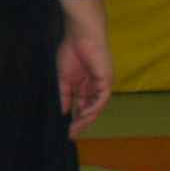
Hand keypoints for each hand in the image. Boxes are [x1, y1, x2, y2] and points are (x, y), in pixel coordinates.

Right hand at [55, 0, 112, 137]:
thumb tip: (63, 111)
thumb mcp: (63, 78)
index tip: (66, 128)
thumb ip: (65, 95)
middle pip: (89, 109)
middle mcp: (94, 86)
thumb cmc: (71, 51)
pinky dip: (93, 108)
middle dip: (81, 122)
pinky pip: (101, 99)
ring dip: (86, 118)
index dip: (74, 117)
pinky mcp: (106, 81)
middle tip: (71, 134)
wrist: (80, 36)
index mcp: (84, 84)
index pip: (81, 105)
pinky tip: (84, 115)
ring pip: (96, 106)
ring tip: (76, 128)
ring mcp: (101, 84)